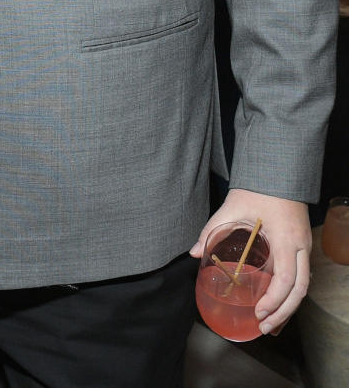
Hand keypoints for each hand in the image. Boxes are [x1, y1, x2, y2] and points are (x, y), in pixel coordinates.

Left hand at [190, 189, 310, 334]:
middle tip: (265, 328)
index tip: (259, 313)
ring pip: (303, 286)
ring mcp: (304, 246)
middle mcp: (300, 246)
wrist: (278, 172)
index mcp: (286, 238)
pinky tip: (278, 304)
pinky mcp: (301, 246)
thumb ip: (212, 230)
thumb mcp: (232, 207)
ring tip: (272, 325)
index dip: (274, 301)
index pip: (286, 279)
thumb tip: (195, 252)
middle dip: (284, 312)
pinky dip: (290, 294)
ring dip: (288, 307)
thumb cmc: (257, 188)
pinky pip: (301, 276)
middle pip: (300, 289)